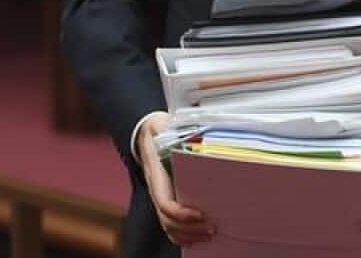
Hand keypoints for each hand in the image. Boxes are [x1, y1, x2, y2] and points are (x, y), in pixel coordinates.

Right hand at [137, 111, 214, 246]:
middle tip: (213, 228)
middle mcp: (157, 190)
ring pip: (168, 226)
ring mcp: (160, 196)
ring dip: (188, 235)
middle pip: (168, 221)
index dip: (183, 214)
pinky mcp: (167, 198)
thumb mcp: (162, 124)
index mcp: (156, 176)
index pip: (166, 204)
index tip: (202, 214)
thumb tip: (185, 127)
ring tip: (210, 235)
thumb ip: (170, 126)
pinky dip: (183, 235)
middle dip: (190, 229)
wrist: (146, 132)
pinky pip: (170, 225)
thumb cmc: (158, 129)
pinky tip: (198, 237)